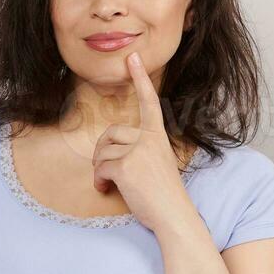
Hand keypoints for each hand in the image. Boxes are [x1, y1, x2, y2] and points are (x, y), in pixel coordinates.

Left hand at [91, 51, 195, 233]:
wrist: (174, 215)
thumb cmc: (164, 195)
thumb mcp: (156, 164)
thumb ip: (139, 151)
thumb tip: (108, 155)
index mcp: (158, 136)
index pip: (149, 102)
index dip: (140, 78)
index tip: (133, 57)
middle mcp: (149, 139)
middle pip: (110, 133)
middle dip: (102, 152)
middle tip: (108, 171)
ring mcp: (137, 151)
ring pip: (102, 153)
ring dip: (100, 171)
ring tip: (112, 184)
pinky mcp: (125, 166)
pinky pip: (100, 168)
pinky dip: (99, 182)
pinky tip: (107, 190)